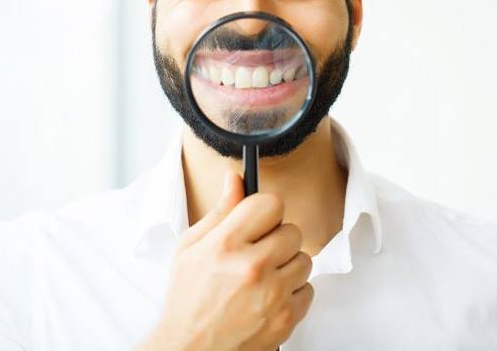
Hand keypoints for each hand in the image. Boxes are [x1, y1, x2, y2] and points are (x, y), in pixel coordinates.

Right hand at [140, 169, 313, 350]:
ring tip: (263, 276)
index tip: (260, 219)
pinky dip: (293, 291)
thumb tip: (235, 178)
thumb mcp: (192, 246)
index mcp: (226, 243)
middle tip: (258, 252)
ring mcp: (272, 294)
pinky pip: (308, 289)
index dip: (266, 210)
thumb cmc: (188, 298)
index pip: (271, 204)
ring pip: (304, 259)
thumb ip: (220, 210)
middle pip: (292, 230)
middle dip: (277, 238)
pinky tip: (270, 296)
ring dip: (287, 265)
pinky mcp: (286, 318)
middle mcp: (252, 266)